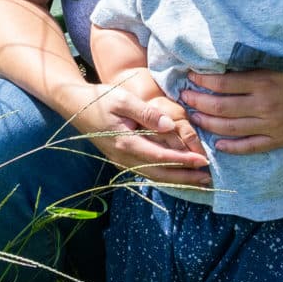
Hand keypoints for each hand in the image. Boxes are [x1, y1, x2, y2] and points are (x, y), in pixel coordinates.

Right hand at [70, 83, 209, 186]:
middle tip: (208, 180)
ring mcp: (121, 160)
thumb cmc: (99, 99)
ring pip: (153, 177)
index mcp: (126, 142)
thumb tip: (168, 125)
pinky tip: (176, 177)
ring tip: (197, 182)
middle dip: (185, 178)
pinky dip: (163, 177)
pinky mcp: (120, 159)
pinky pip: (145, 173)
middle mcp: (124, 157)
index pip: (161, 156)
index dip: (184, 161)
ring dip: (176, 181)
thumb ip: (146, 113)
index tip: (203, 161)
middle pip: (159, 173)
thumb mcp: (123, 99)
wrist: (74, 105)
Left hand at [180, 68, 282, 154]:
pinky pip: (250, 147)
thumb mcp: (278, 65)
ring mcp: (271, 125)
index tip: (189, 77)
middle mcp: (264, 105)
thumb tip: (220, 65)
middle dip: (198, 103)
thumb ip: (252, 68)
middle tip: (185, 98)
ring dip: (207, 124)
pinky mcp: (278, 140)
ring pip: (230, 128)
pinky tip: (217, 144)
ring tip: (194, 117)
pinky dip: (231, 147)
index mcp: (263, 82)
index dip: (202, 81)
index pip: (223, 84)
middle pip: (221, 107)